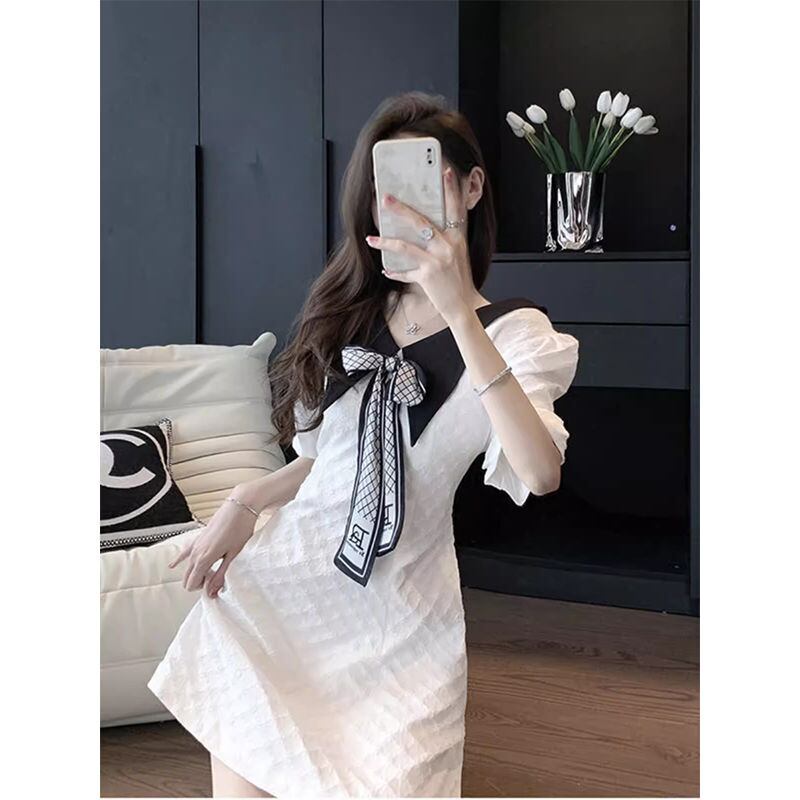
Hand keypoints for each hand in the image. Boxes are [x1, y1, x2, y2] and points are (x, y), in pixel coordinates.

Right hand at [168, 496, 259, 597]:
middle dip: (200, 582)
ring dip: (196, 573)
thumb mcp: (233, 555)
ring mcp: (195, 544)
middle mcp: (195, 552)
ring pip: (188, 567)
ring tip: (213, 571)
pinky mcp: (198, 537)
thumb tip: (211, 592)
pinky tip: (173, 565)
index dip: (203, 589)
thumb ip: (221, 575)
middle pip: (188, 577)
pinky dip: (180, 560)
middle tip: (217, 578)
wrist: (240, 507)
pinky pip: (185, 551)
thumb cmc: (240, 529)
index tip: (217, 585)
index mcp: (204, 558)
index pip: (192, 584)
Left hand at [365, 166, 474, 322]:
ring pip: (405, 246)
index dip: (451, 189)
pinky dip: (394, 271)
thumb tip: (425, 227)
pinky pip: (405, 272)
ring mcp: (437, 261)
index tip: (445, 171)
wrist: (464, 305)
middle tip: (385, 198)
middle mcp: (448, 246)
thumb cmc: (459, 279)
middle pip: (420, 222)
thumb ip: (445, 239)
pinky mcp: (427, 276)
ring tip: (371, 239)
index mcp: (458, 238)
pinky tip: (385, 269)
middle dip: (400, 209)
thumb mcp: (458, 254)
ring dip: (385, 242)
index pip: (455, 209)